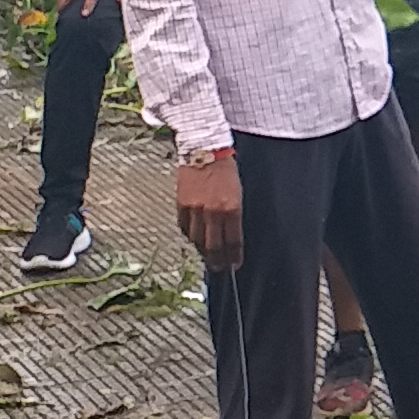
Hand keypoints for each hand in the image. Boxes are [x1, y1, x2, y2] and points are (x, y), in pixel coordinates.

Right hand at [177, 149, 244, 268]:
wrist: (204, 150)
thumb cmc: (225, 170)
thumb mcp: (237, 193)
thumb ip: (233, 215)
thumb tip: (230, 236)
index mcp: (231, 208)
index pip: (233, 241)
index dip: (234, 256)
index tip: (234, 265)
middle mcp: (212, 211)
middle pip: (213, 246)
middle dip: (217, 260)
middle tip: (219, 268)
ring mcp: (195, 209)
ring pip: (197, 239)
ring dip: (203, 251)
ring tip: (207, 256)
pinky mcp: (181, 205)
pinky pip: (184, 227)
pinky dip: (190, 236)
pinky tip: (194, 239)